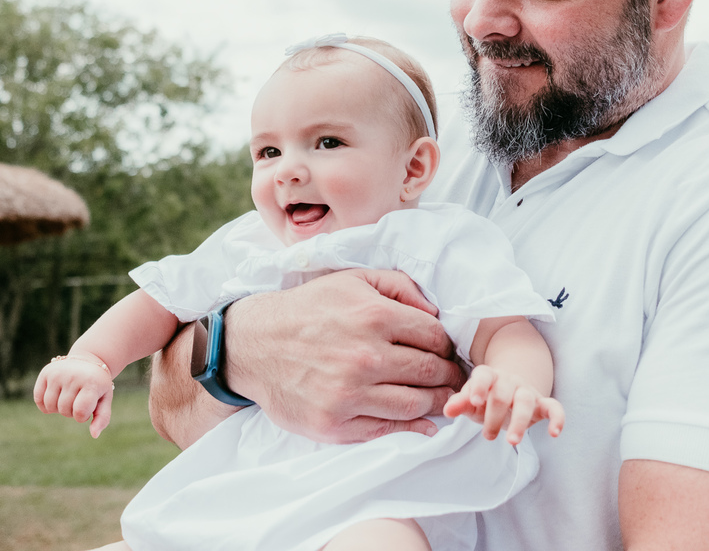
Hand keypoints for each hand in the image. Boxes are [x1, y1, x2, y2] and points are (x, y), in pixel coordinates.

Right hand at [33, 352, 114, 438]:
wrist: (89, 360)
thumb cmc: (97, 385)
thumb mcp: (104, 399)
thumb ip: (102, 418)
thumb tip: (94, 435)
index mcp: (91, 383)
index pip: (79, 412)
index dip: (82, 416)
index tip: (87, 409)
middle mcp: (73, 376)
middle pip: (64, 410)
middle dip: (70, 412)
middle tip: (78, 400)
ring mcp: (58, 373)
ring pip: (50, 406)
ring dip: (57, 408)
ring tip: (67, 398)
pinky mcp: (46, 372)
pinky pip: (38, 399)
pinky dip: (45, 404)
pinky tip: (55, 396)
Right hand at [224, 268, 467, 442]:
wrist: (254, 344)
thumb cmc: (308, 309)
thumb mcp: (352, 280)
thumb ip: (398, 286)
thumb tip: (434, 312)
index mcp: (374, 317)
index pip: (435, 337)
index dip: (447, 345)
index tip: (447, 352)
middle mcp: (365, 357)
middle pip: (431, 373)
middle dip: (449, 376)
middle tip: (454, 378)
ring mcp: (349, 394)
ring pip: (415, 404)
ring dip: (437, 403)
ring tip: (444, 399)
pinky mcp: (334, 423)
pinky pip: (386, 429)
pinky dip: (412, 428)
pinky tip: (424, 423)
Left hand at [443, 364, 564, 444]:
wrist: (512, 389)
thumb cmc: (487, 398)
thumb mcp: (472, 401)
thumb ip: (460, 404)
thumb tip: (447, 411)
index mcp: (489, 377)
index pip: (484, 375)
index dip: (480, 387)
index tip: (475, 402)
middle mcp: (509, 381)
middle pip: (503, 393)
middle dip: (494, 416)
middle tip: (487, 436)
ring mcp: (527, 391)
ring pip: (526, 401)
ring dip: (519, 421)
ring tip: (511, 442)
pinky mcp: (543, 403)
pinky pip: (554, 407)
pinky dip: (557, 418)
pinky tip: (554, 433)